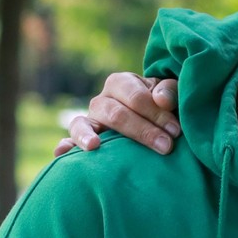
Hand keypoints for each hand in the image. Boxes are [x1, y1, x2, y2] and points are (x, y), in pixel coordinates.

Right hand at [54, 73, 179, 156]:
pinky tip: (61, 154)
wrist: (154, 122)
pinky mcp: (81, 139)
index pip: (136, 97)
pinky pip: (68, 141)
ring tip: (93, 146)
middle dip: (142, 131)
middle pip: (115, 114)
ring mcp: (89, 120)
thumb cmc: (164, 107)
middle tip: (166, 147)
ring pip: (82, 124)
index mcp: (121, 83)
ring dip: (87, 135)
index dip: (157, 113)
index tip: (176, 131)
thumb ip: (170, 92)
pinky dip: (64, 147)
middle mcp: (102, 100)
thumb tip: (162, 100)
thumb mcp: (170, 95)